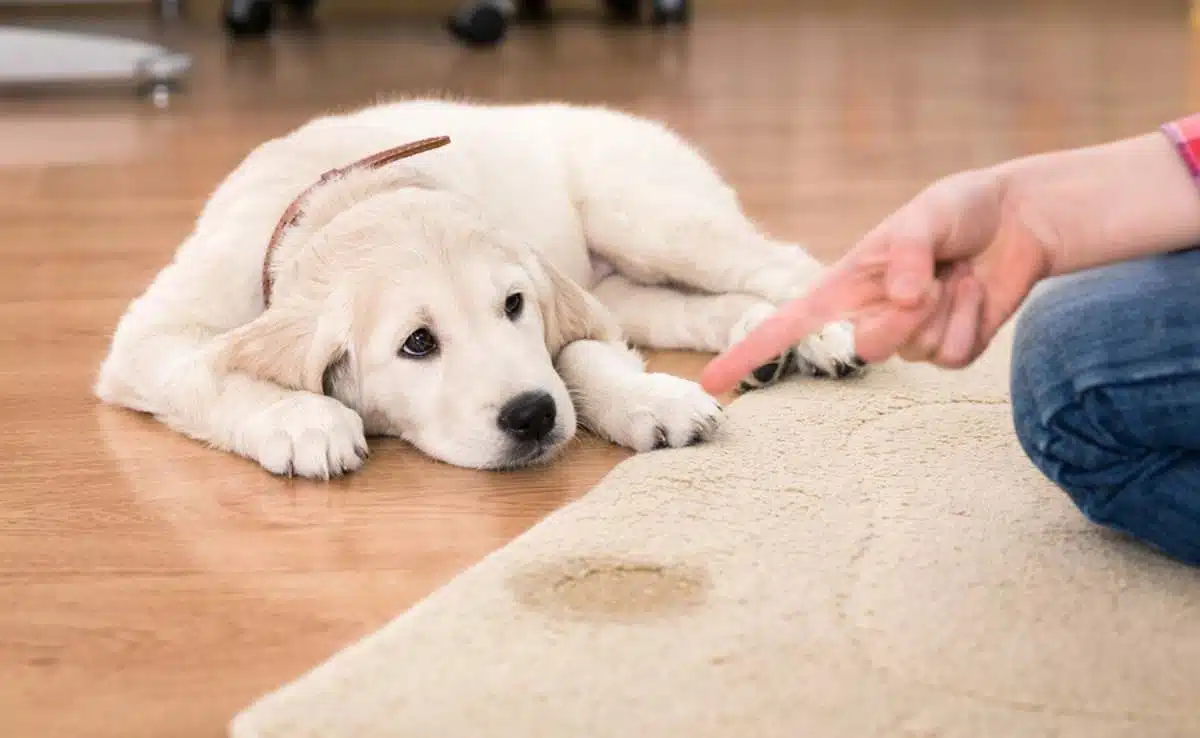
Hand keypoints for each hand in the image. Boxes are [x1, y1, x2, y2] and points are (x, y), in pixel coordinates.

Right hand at [700, 168, 1053, 394]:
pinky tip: (976, 293)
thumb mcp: (927, 214)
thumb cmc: (959, 210)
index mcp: (845, 286)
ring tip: (957, 275)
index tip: (713, 382)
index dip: (747, 353)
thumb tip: (899, 297)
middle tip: (931, 279)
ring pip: (916, 353)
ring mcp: (909, 338)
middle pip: (866, 349)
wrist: (1018, 221)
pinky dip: (972, 321)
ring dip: (945, 310)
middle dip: (902, 318)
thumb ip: (907, 252)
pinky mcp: (949, 350)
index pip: (785, 326)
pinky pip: (953, 357)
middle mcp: (870, 316)